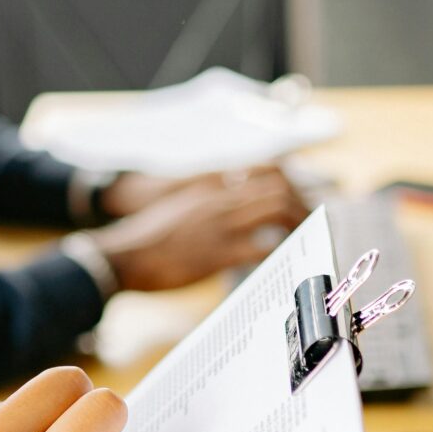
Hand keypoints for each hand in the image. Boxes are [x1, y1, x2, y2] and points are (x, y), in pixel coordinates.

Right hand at [88, 171, 309, 291]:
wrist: (121, 255)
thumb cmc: (148, 237)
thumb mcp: (179, 207)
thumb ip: (206, 202)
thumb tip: (232, 208)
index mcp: (209, 185)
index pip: (264, 169)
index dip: (290, 182)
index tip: (300, 198)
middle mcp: (218, 198)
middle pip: (278, 187)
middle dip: (302, 204)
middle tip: (311, 223)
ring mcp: (219, 224)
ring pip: (277, 209)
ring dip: (298, 223)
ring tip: (305, 240)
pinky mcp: (216, 253)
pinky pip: (261, 246)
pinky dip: (279, 251)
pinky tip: (284, 261)